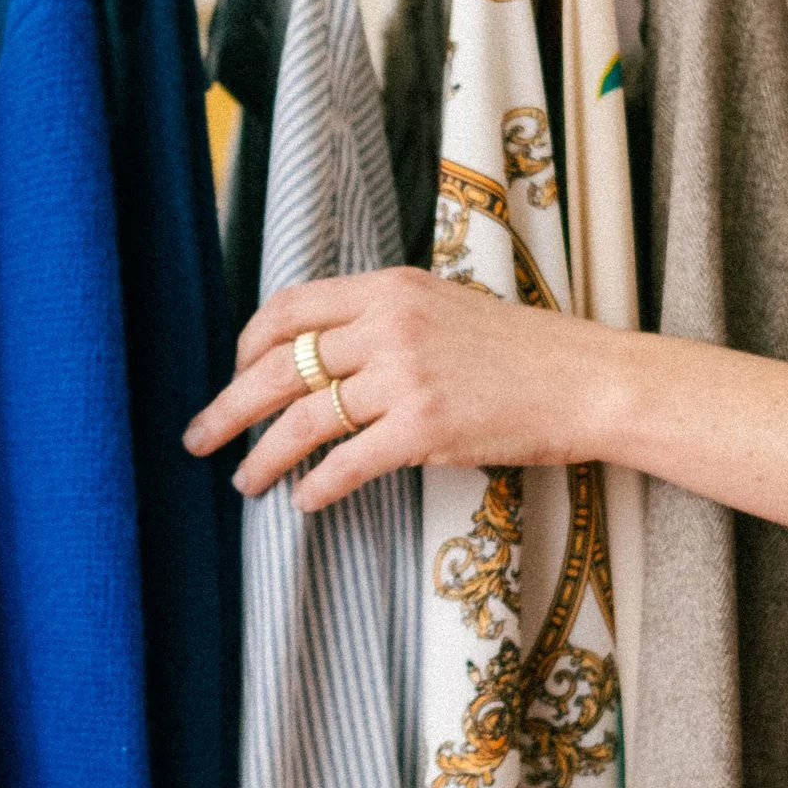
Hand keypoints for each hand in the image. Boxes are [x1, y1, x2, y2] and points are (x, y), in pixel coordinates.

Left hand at [186, 268, 618, 512]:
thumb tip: (318, 357)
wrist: (589, 380)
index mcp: (388, 287)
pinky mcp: (427, 427)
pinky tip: (304, 500)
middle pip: (278, 365)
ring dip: (263, 455)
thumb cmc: (521, 351)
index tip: (234, 376)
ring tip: (244, 480)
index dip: (247, 345)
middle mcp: (390, 324)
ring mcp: (406, 376)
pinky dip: (316, 485)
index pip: (289, 307)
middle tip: (198, 438)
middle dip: (228, 407)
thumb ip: (382, 319)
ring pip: (304, 419)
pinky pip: (347, 462)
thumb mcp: (444, 307)